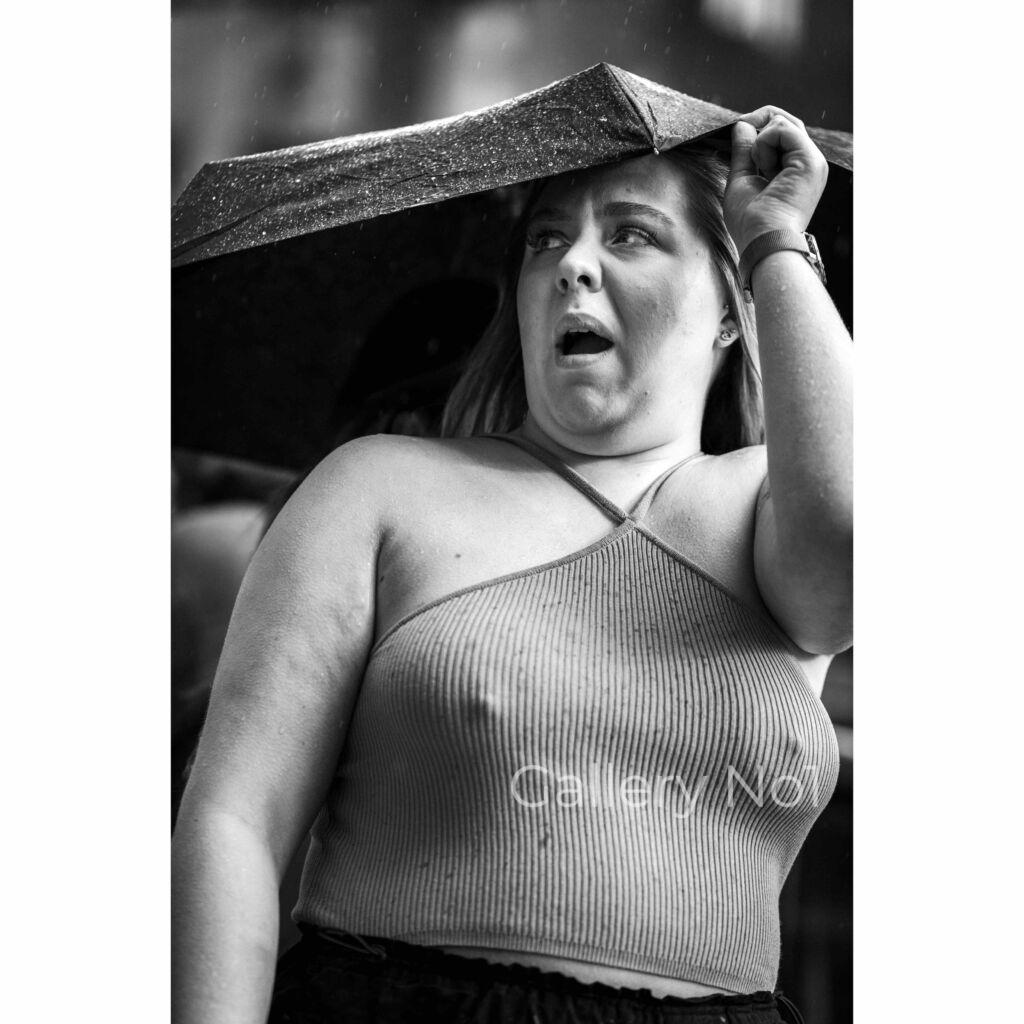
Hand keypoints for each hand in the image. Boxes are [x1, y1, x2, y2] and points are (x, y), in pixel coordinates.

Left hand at [724, 106, 827, 253]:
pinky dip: (765, 142)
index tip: (739, 130)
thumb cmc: (751, 223)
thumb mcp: (742, 179)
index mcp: (793, 170)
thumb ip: (743, 151)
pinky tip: (763, 165)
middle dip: (758, 122)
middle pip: (786, 122)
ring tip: (758, 168)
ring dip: (760, 141)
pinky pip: (783, 129)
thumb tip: (743, 124)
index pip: (781, 133)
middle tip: (740, 131)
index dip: (758, 126)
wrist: (763, 241)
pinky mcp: (810, 160)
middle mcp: (806, 164)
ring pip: (783, 123)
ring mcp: (811, 161)